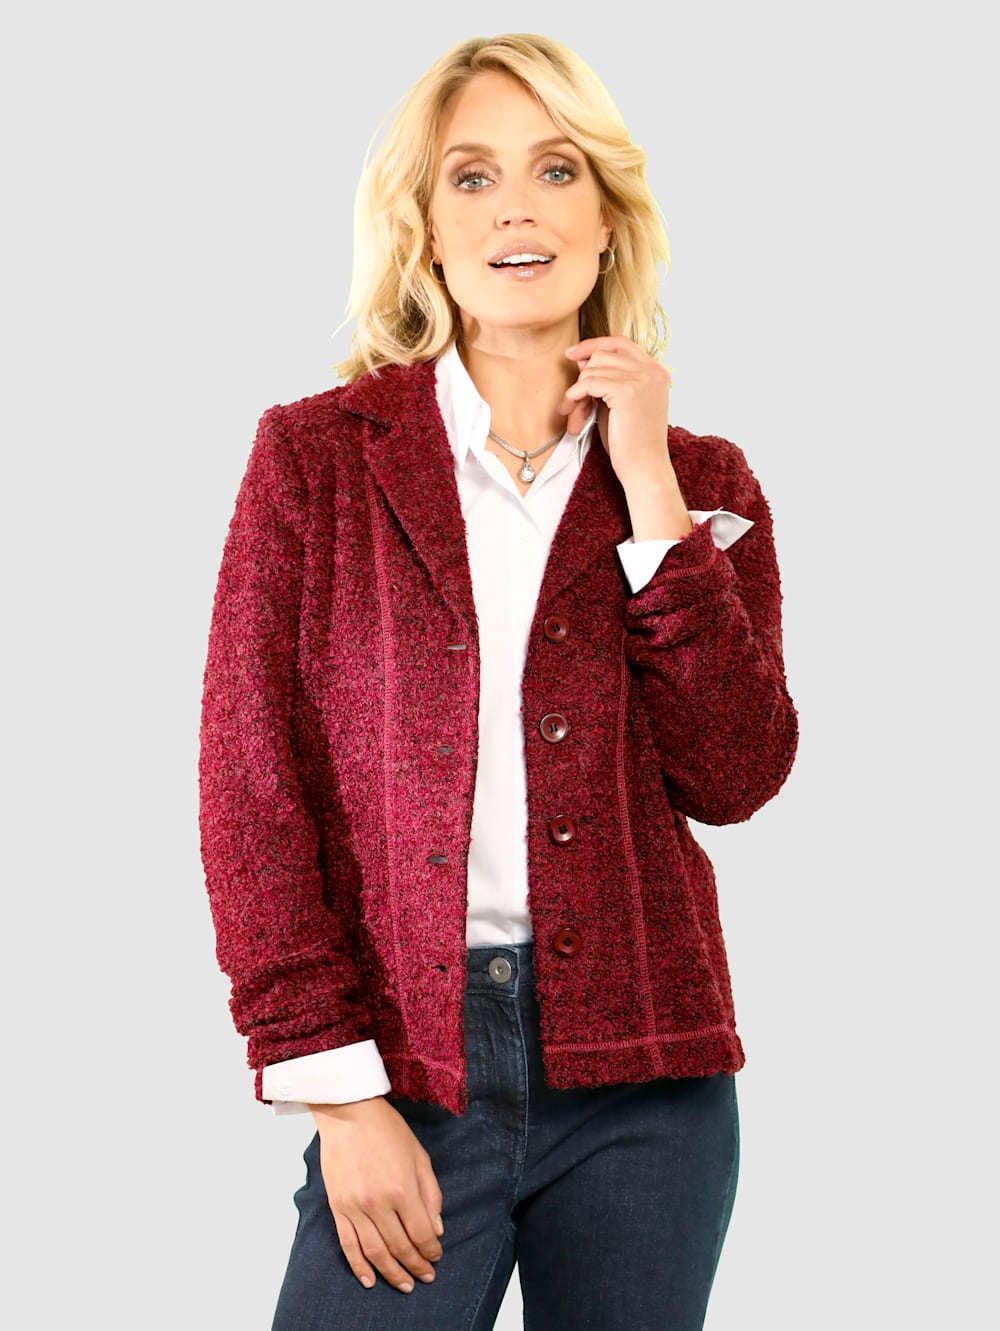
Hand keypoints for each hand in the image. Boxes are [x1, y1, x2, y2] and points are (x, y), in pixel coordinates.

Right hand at [309, 1097, 443, 1294]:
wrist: (348, 1113)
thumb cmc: (388, 1131)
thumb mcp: (420, 1156)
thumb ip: (431, 1194)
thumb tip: (436, 1230)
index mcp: (402, 1188)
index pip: (422, 1233)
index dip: (432, 1250)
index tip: (437, 1257)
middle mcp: (378, 1203)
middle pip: (401, 1247)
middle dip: (416, 1265)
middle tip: (426, 1276)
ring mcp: (355, 1207)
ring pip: (376, 1252)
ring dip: (392, 1273)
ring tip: (405, 1284)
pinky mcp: (337, 1207)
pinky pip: (348, 1245)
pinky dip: (358, 1266)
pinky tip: (370, 1280)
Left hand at [559, 335, 673, 484]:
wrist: (644, 469)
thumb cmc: (630, 443)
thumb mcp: (618, 403)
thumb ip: (606, 379)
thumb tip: (582, 357)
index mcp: (656, 371)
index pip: (620, 343)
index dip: (594, 344)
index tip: (573, 354)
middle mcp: (653, 371)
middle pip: (602, 355)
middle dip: (581, 379)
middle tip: (573, 405)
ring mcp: (642, 379)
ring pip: (592, 369)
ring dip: (576, 392)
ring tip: (575, 416)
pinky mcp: (628, 391)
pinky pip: (588, 383)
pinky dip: (574, 396)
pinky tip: (572, 413)